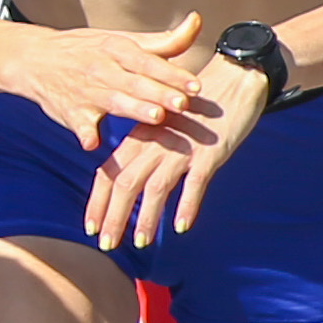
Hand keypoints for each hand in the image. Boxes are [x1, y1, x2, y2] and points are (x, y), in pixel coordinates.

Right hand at [16, 13, 204, 141]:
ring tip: (155, 116)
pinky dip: (83, 132)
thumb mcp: (122, 40)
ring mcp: (85, 91)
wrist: (33, 58)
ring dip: (133, 108)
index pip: (148, 61)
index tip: (196, 86)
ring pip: (113, 101)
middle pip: (135, 82)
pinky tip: (90, 142)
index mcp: (116, 49)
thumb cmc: (87, 50)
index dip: (172, 74)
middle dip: (159, 93)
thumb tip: (196, 21)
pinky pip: (77, 123)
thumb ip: (163, 40)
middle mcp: (102, 68)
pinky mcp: (70, 112)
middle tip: (182, 104)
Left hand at [86, 44, 270, 247]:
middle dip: (113, 218)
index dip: (97, 202)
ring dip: (146, 219)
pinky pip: (195, 183)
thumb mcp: (162, 128)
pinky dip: (187, 206)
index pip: (108, 174)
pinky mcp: (209, 152)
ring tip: (140, 244)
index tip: (89, 229)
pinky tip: (181, 227)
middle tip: (106, 245)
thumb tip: (129, 185)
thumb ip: (144, 152)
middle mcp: (154, 143)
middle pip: (125, 184)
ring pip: (155, 188)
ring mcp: (182, 148)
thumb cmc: (195, 109)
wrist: (233, 77)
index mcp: (139, 137)